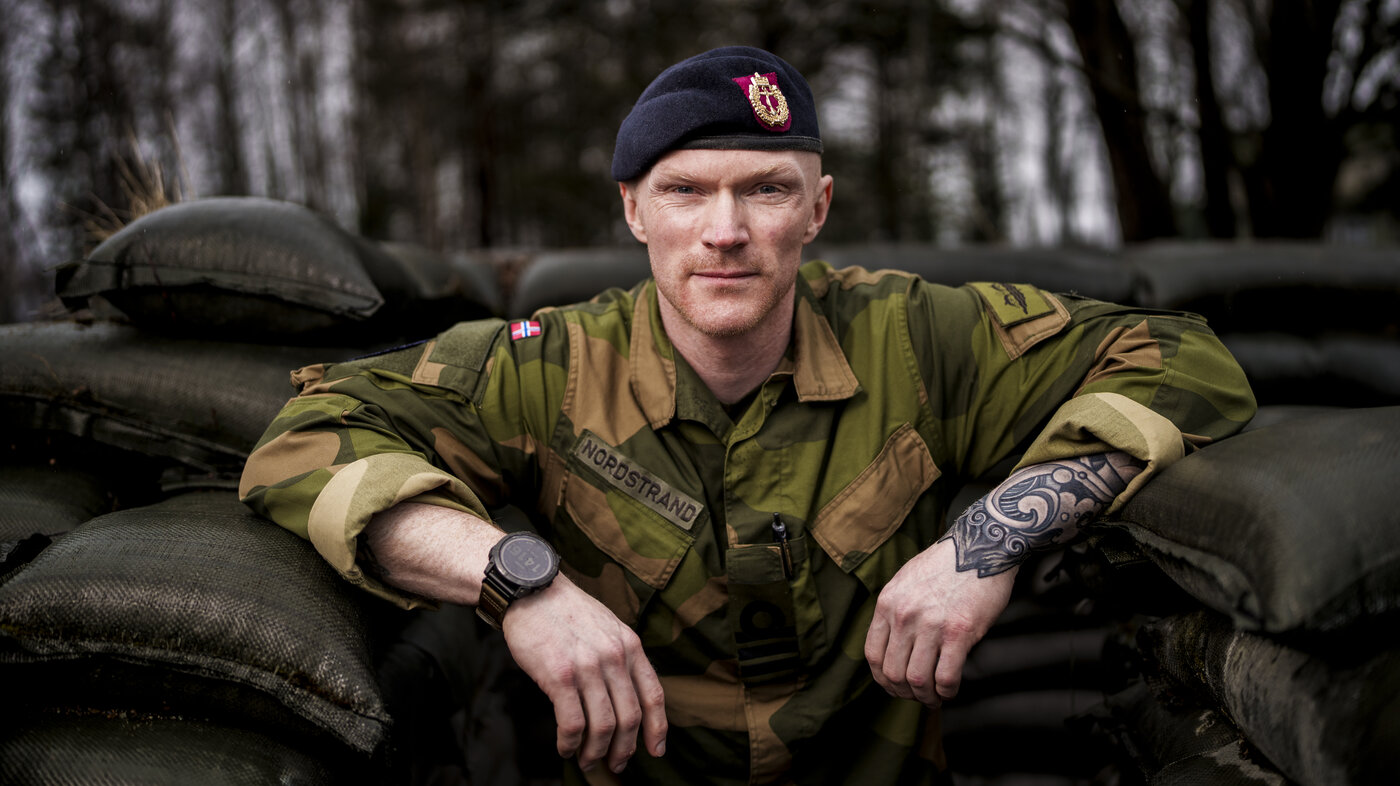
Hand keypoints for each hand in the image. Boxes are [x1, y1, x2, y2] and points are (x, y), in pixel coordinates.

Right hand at [503, 575, 667, 773]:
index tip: (656, 750)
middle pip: (630, 717)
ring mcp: (588, 667)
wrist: (531, 590)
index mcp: (630, 646)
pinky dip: (570, 743)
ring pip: (603, 725)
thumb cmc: (566, 611)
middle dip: (624, 749)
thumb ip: (620, 657)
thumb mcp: (608, 627)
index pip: (654, 695)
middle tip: (616, 765)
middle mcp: (614, 657)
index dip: (658, 728)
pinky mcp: (560, 676)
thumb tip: (625, 696)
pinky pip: (572, 723)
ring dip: (596, 752)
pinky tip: (566, 747)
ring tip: (588, 762)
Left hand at [864, 537, 1015, 706]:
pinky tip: (950, 691)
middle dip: (903, 693)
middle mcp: (904, 616)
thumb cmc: (945, 564)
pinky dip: (947, 691)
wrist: (980, 546)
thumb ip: (896, 610)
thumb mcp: (906, 581)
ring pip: (917, 680)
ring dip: (926, 697)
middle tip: (917, 697)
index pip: (873, 655)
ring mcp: (931, 625)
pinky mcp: (959, 632)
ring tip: (935, 698)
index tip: (894, 686)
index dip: (882, 679)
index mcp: (888, 603)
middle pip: (893, 672)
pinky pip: (946, 676)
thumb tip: (893, 642)